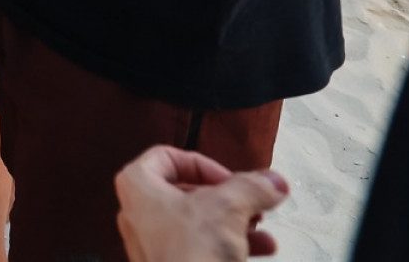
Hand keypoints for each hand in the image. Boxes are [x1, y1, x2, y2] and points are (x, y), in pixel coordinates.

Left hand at [115, 145, 288, 261]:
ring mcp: (153, 244)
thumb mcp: (228, 207)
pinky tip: (261, 249)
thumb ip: (252, 188)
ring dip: (235, 222)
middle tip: (250, 202)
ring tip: (261, 228)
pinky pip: (201, 248)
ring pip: (199, 223)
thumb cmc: (187, 256)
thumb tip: (271, 181)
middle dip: (227, 197)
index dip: (204, 164)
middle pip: (189, 192)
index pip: (168, 157)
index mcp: (138, 186)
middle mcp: (140, 214)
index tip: (229, 179)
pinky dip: (229, 245)